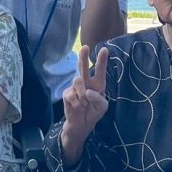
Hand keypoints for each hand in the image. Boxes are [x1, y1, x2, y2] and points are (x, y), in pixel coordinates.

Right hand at [60, 45, 108, 165]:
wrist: (82, 125)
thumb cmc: (93, 113)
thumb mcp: (102, 107)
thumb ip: (98, 98)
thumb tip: (87, 91)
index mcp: (98, 84)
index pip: (100, 70)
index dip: (102, 60)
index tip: (104, 49)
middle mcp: (86, 83)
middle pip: (83, 66)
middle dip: (83, 57)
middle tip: (85, 47)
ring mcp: (75, 87)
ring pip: (77, 80)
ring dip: (82, 93)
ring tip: (84, 103)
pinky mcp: (67, 94)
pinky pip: (71, 94)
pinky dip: (76, 102)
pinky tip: (78, 107)